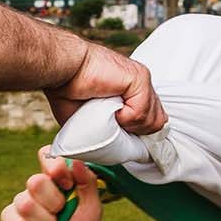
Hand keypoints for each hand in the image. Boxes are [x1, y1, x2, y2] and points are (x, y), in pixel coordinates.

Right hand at [0, 148, 99, 220]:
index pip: (47, 155)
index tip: (67, 183)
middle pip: (34, 181)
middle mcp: (37, 188)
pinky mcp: (9, 220)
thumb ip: (88, 183)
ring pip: (26, 204)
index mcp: (57, 180)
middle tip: (61, 214)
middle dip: (53, 203)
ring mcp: (21, 203)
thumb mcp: (92, 210)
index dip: (54, 166)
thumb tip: (78, 161)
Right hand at [46, 40, 163, 134]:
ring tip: (107, 114)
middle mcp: (141, 84)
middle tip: (113, 125)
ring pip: (152, 120)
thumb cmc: (69, 93)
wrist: (62, 72)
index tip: (123, 139)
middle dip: (137, 132)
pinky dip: (124, 117)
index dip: (141, 133)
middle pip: (158, 122)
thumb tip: (125, 148)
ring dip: (128, 125)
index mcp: (133, 91)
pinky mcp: (140, 78)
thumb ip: (115, 130)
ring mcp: (143, 80)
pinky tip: (107, 106)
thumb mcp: (94, 120)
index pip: (153, 118)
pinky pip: (141, 112)